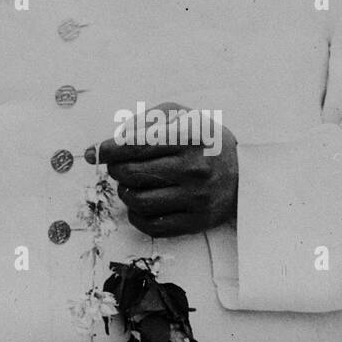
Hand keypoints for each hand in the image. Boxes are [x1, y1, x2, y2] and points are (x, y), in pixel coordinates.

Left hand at [96, 101, 237, 236]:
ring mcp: (196, 198)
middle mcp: (194, 169)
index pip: (134, 145)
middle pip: (131, 173)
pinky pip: (151, 225)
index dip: (108, 150)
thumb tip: (101, 147)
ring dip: (124, 192)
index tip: (97, 153)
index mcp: (188, 138)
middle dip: (115, 169)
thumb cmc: (202, 140)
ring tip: (130, 184)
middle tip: (118, 166)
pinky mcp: (196, 221)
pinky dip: (136, 215)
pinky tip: (140, 204)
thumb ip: (141, 123)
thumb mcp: (179, 116)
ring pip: (137, 201)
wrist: (244, 173)